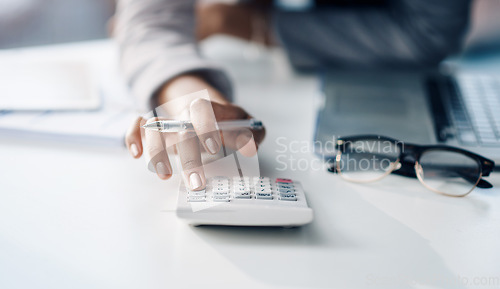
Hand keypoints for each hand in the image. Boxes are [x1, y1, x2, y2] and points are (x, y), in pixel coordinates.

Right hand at [125, 75, 264, 189]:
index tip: (212, 148)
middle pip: (180, 128)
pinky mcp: (155, 129)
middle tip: (196, 182)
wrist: (212, 114)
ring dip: (157, 151)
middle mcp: (186, 114)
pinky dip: (133, 136)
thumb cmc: (230, 124)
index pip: (202, 109)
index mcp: (210, 110)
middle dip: (188, 157)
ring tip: (165, 174)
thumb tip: (249, 144)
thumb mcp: (247, 126)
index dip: (205, 127)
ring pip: (154, 127)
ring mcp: (169, 121)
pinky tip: (136, 153)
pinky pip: (137, 125)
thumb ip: (253, 133)